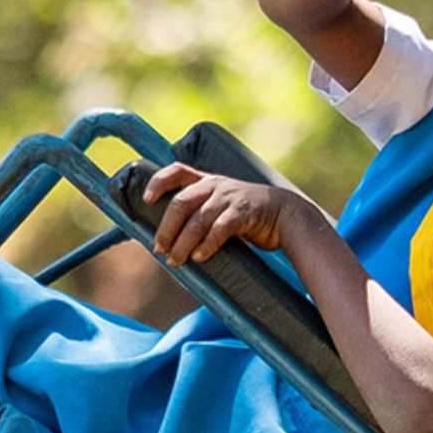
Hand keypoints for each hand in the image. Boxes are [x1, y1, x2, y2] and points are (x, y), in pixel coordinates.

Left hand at [143, 164, 317, 265]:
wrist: (286, 216)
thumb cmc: (248, 216)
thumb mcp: (222, 206)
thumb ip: (200, 214)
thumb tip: (171, 239)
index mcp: (207, 181)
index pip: (177, 171)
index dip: (158, 182)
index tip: (146, 200)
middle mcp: (215, 185)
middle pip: (180, 203)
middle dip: (166, 228)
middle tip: (159, 249)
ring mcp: (229, 198)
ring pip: (197, 220)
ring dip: (182, 243)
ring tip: (175, 261)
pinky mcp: (243, 213)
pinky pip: (219, 229)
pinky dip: (206, 245)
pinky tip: (199, 258)